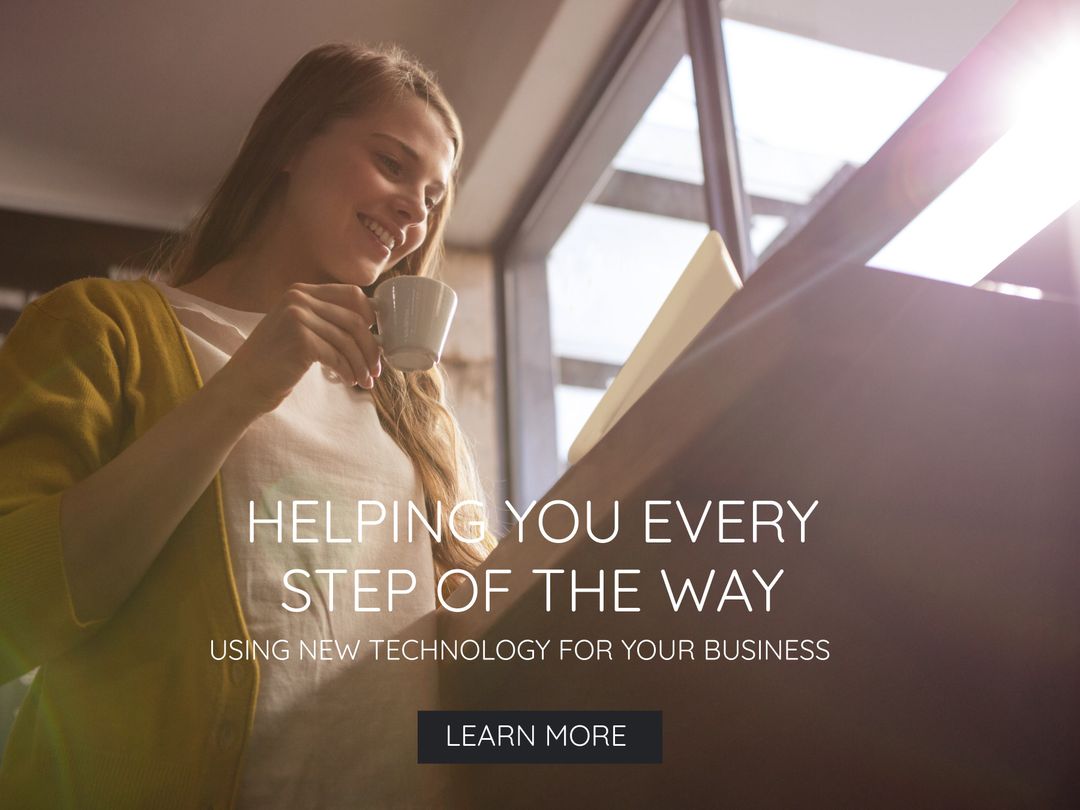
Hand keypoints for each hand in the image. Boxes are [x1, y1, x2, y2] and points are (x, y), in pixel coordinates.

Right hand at [209, 283, 381, 417]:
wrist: (243, 383)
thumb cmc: (275, 361)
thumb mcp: (299, 329)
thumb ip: (325, 319)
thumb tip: (369, 324)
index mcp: (302, 291)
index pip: (351, 294)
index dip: (371, 316)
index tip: (377, 339)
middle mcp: (299, 298)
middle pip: (354, 320)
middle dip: (371, 349)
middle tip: (376, 370)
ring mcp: (298, 317)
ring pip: (348, 341)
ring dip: (361, 365)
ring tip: (365, 381)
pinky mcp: (300, 339)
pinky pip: (337, 356)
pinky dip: (348, 370)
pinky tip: (349, 381)